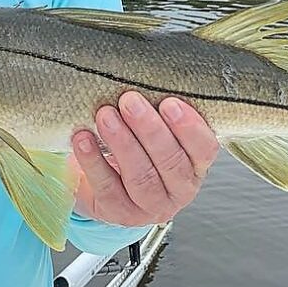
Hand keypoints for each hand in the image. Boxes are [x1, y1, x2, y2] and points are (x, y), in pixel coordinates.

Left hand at [69, 92, 218, 225]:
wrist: (108, 180)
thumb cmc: (139, 144)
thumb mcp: (156, 128)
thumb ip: (159, 109)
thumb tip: (146, 73)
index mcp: (196, 164)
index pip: (204, 149)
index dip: (190, 128)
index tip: (170, 103)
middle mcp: (180, 189)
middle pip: (171, 163)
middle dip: (149, 130)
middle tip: (129, 101)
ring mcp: (151, 206)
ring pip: (141, 178)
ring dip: (122, 143)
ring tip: (105, 115)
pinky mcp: (120, 214)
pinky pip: (108, 188)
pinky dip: (93, 162)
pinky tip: (82, 139)